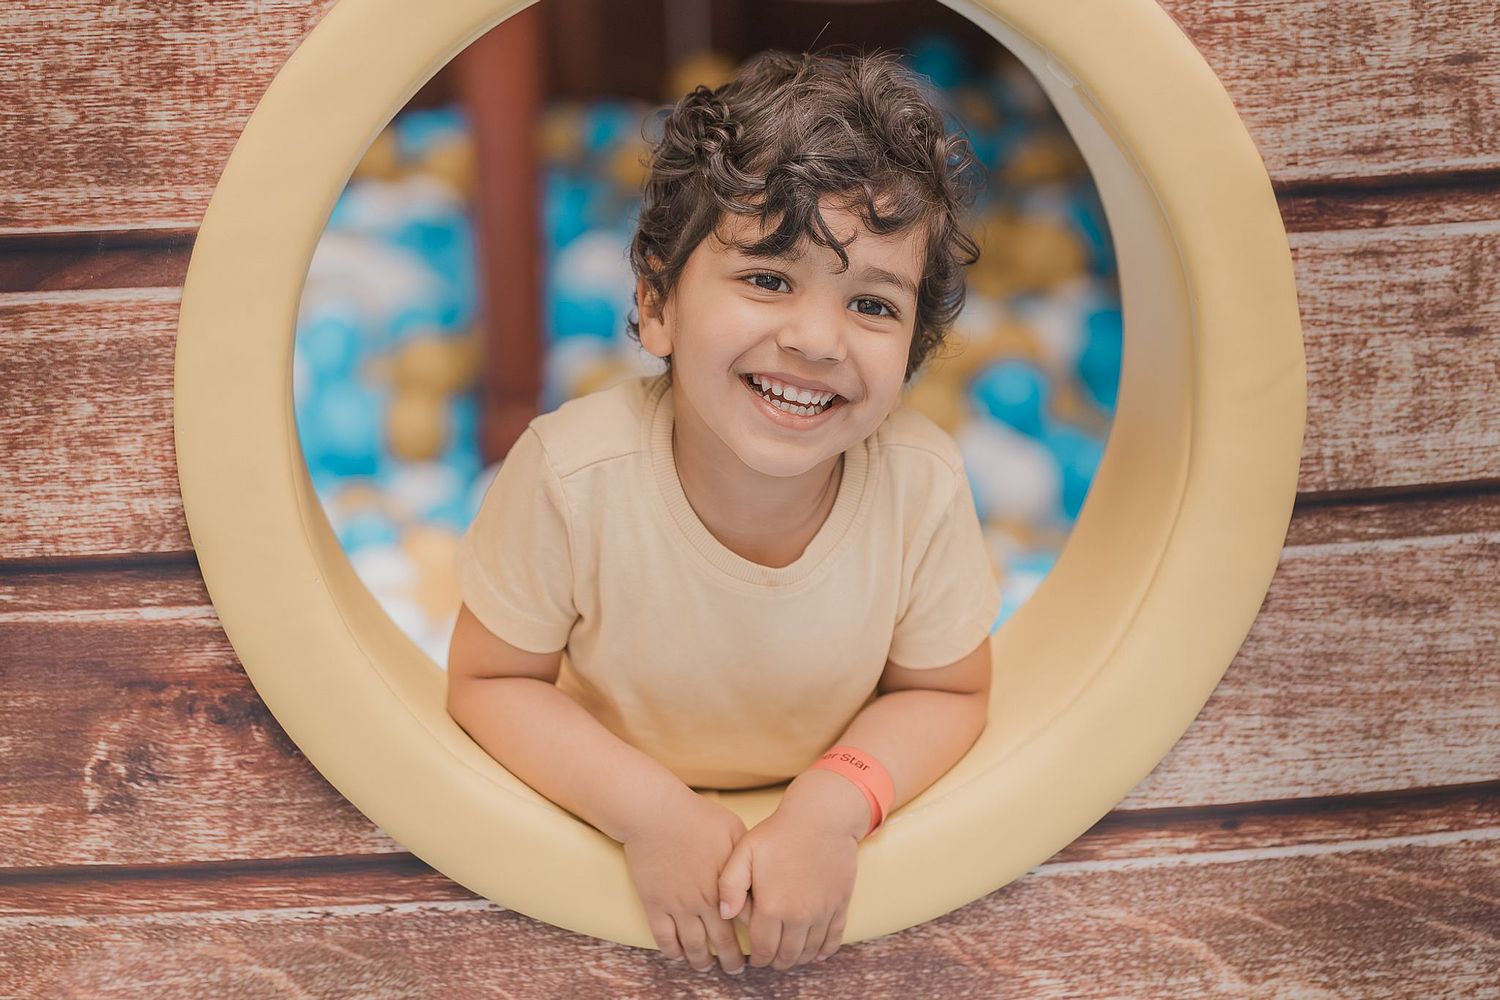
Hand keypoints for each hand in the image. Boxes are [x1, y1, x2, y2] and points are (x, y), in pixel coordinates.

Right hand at [622, 791, 748, 974]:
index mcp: (726, 885)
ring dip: (702, 962)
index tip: (758, 944)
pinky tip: (679, 955)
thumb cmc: (697, 816)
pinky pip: (664, 939)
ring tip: (707, 967)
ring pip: (694, 947)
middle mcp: (704, 901)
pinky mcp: (654, 905)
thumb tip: (761, 875)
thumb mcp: (734, 830)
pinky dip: (673, 952)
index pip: (746, 924)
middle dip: (732, 960)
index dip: (754, 937)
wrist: (654, 812)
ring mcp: (678, 905)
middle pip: (723, 943)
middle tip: (736, 969)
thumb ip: (747, 857)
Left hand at [716, 800, 858, 969]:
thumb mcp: (745, 851)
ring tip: (788, 954)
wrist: (822, 817)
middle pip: (786, 956)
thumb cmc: (779, 832)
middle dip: (775, 962)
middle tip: (769, 958)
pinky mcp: (840, 905)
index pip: (763, 949)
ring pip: (809, 952)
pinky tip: (814, 952)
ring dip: (797, 959)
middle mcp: (798, 916)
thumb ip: (729, 885)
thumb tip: (724, 915)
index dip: (756, 959)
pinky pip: (833, 941)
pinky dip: (823, 952)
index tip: (753, 958)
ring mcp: (822, 912)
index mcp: (772, 906)